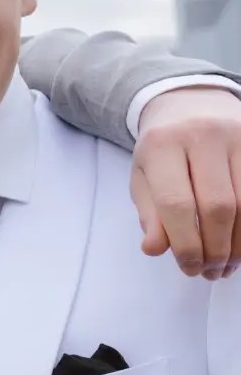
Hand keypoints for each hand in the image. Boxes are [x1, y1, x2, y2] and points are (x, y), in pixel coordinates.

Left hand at [133, 86, 240, 277]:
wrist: (191, 102)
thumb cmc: (163, 149)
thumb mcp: (144, 177)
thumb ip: (150, 214)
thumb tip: (156, 249)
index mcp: (162, 144)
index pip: (176, 203)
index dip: (186, 244)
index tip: (189, 268)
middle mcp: (203, 135)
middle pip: (219, 206)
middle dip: (216, 247)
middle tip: (210, 271)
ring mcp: (239, 136)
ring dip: (240, 242)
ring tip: (228, 265)